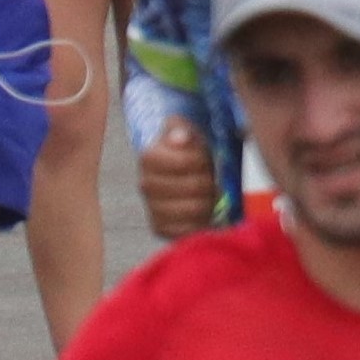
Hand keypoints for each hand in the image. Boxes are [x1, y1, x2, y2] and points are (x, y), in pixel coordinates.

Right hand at [138, 119, 223, 238]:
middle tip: (213, 178)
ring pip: (193, 209)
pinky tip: (203, 212)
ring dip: (209, 201)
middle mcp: (145, 184)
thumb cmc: (186, 150)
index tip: (207, 159)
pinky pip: (187, 231)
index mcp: (149, 157)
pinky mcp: (159, 228)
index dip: (203, 160)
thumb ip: (182, 129)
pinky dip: (201, 222)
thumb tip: (181, 139)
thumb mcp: (187, 131)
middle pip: (193, 187)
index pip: (186, 161)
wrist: (178, 172)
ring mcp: (151, 208)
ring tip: (210, 194)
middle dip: (209, 181)